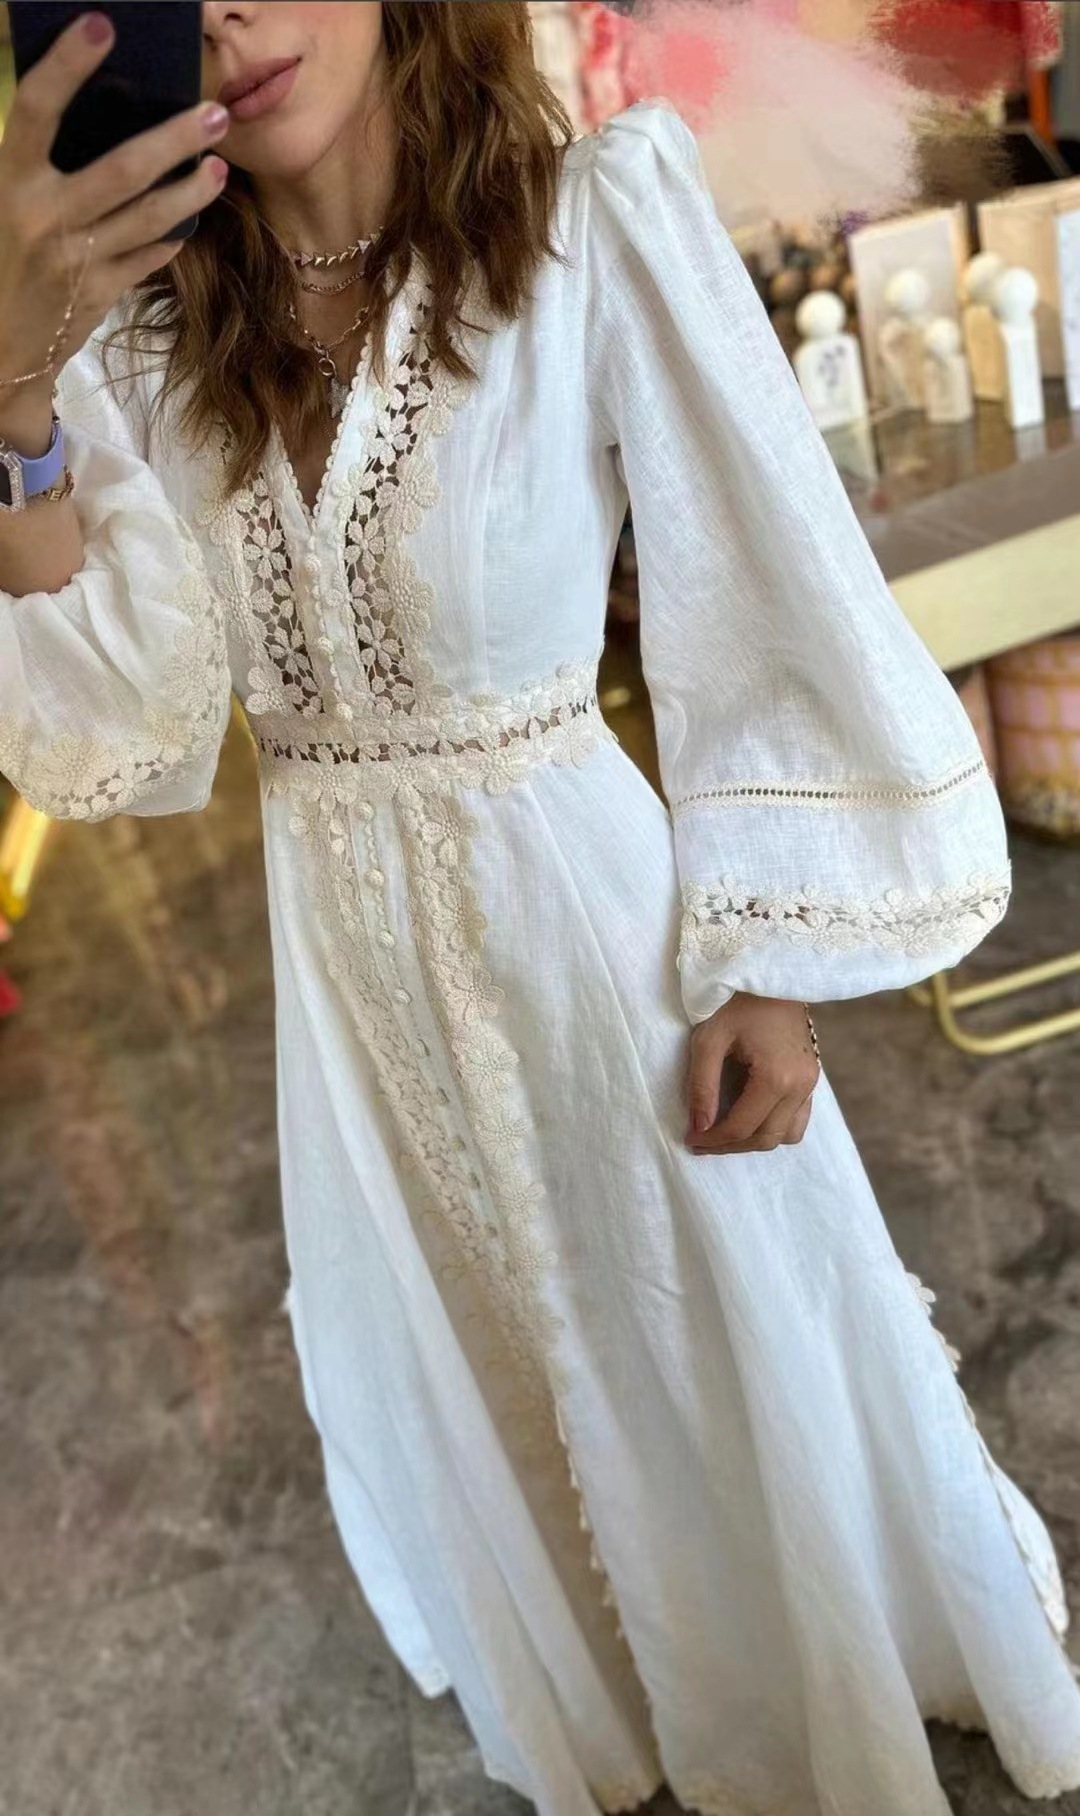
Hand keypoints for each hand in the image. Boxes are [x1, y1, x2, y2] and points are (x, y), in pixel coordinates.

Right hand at [0, 11, 231, 401]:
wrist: (0, 342)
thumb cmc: (3, 254)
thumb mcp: (6, 200)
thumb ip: (40, 162)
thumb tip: (97, 112)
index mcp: (12, 181)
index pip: (36, 109)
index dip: (67, 65)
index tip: (101, 25)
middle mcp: (46, 218)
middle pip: (123, 169)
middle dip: (174, 139)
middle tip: (215, 112)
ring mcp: (78, 259)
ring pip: (149, 217)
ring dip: (191, 191)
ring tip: (219, 167)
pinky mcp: (100, 293)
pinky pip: (148, 257)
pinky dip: (172, 237)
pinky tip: (192, 219)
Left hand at [685, 993, 818, 1154]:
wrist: (770, 970)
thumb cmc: (735, 1000)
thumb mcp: (708, 1040)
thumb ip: (701, 1087)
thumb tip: (698, 1128)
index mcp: (777, 1076)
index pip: (742, 1127)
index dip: (713, 1140)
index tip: (690, 1139)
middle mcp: (801, 1085)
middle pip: (766, 1138)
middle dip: (731, 1145)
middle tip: (701, 1140)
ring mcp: (811, 1082)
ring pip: (786, 1134)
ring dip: (755, 1139)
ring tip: (724, 1130)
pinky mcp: (812, 1076)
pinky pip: (797, 1118)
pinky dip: (773, 1125)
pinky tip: (748, 1114)